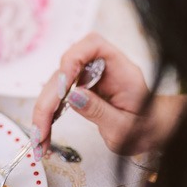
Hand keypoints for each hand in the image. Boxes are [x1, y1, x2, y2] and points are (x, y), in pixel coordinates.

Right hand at [31, 33, 186, 158]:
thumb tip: (73, 96)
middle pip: (65, 72)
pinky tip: (43, 136)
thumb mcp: (125, 127)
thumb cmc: (143, 128)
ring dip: (43, 113)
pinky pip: (57, 100)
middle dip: (48, 102)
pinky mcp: (78, 91)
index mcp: (120, 68)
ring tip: (39, 141)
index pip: (93, 46)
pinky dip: (48, 118)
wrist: (147, 132)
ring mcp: (88, 79)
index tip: (62, 89)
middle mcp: (100, 69)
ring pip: (55, 87)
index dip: (72, 60)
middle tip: (40, 131)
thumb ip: (100, 111)